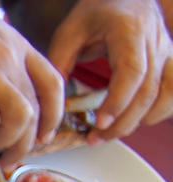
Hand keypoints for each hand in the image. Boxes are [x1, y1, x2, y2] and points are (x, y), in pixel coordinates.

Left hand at [49, 0, 172, 140]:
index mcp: (129, 31)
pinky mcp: (171, 60)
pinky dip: (160, 110)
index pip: (132, 72)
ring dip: (142, 119)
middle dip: (124, 121)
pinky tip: (137, 120)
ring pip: (168, 93)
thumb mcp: (69, 33)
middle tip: (97, 138)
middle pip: (149, 89)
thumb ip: (59, 65)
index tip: (99, 122)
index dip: (118, 101)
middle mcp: (155, 41)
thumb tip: (52, 104)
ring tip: (113, 132)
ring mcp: (167, 50)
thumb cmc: (96, 13)